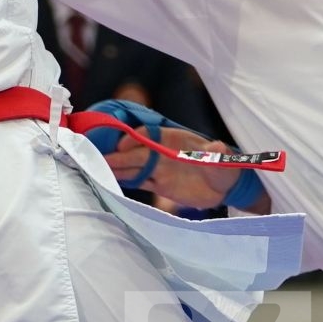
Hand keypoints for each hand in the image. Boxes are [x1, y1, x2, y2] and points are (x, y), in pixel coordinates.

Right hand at [107, 126, 237, 208]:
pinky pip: (140, 182)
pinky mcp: (160, 185)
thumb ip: (218, 155)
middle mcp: (163, 152)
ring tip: (97, 171)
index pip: (150, 135)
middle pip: (136, 153)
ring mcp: (160, 169)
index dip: (136, 138)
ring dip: (117, 169)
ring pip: (134, 167)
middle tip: (99, 159)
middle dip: (118, 156)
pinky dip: (126, 182)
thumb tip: (218, 147)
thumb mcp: (224, 160)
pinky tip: (110, 182)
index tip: (124, 146)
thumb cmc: (225, 167)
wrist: (226, 187)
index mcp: (175, 140)